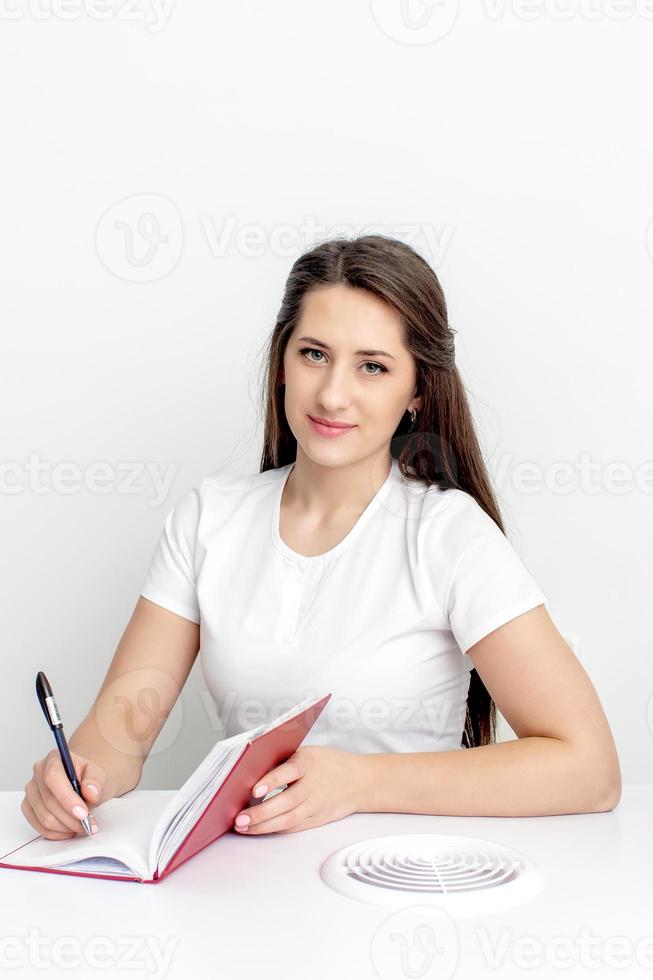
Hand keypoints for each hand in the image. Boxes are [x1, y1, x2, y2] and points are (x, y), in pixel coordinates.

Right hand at [21, 749, 113, 838]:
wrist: (85, 782)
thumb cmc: (89, 777)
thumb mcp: (99, 773)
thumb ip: (95, 781)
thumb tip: (90, 792)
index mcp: (54, 758)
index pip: (53, 777)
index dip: (67, 798)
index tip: (82, 813)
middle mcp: (39, 773)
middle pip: (49, 801)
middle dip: (71, 818)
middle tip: (89, 823)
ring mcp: (32, 791)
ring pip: (44, 817)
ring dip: (66, 827)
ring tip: (82, 826)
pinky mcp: (29, 808)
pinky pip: (39, 826)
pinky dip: (57, 832)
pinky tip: (70, 829)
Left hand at [233, 746, 369, 834]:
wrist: (360, 780)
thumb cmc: (327, 762)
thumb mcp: (307, 753)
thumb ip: (284, 762)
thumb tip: (250, 772)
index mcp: (309, 762)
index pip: (289, 771)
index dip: (272, 780)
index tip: (254, 789)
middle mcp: (313, 785)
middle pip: (286, 802)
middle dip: (261, 813)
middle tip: (239, 818)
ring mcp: (316, 805)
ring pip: (289, 819)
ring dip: (264, 826)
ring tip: (243, 827)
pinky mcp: (317, 819)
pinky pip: (294, 827)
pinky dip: (275, 829)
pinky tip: (259, 829)